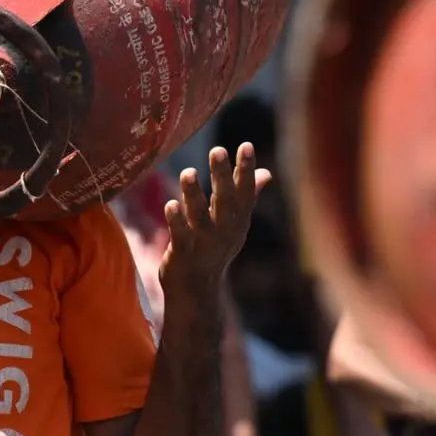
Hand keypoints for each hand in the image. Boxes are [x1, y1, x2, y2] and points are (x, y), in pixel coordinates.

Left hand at [159, 143, 270, 289]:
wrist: (198, 290)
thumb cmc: (214, 249)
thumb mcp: (235, 224)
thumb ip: (247, 197)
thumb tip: (266, 172)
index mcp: (237, 221)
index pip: (244, 192)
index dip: (245, 170)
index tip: (245, 145)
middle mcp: (224, 231)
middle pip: (224, 200)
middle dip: (222, 175)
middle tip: (217, 150)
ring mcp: (204, 243)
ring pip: (199, 216)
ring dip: (194, 194)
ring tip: (188, 172)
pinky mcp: (183, 254)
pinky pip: (180, 236)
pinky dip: (176, 221)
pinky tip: (170, 204)